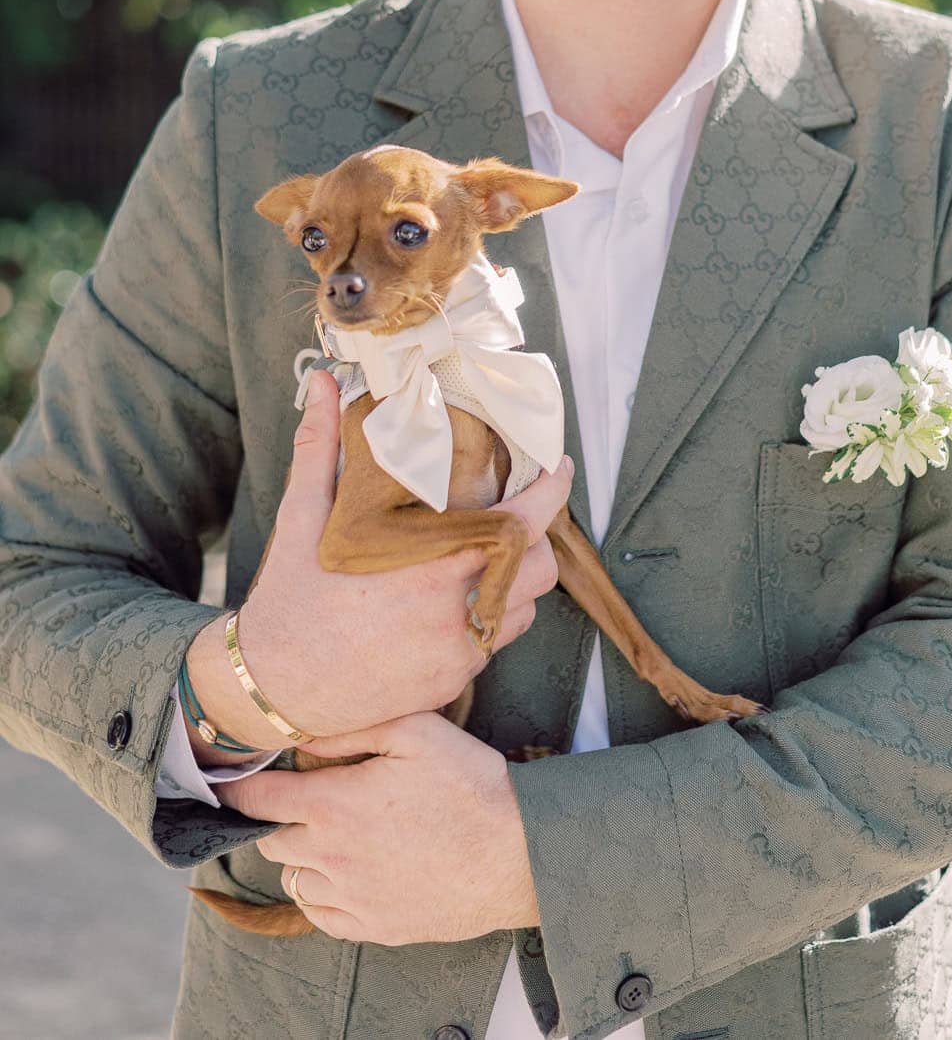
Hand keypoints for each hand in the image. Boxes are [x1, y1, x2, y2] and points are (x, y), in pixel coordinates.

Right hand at [184, 372, 570, 753]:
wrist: (271, 688)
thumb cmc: (289, 600)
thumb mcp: (301, 517)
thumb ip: (320, 447)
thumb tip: (322, 382)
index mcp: (429, 563)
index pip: (521, 525)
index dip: (552, 492)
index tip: (559, 467)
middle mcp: (453, 612)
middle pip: (538, 569)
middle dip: (534, 540)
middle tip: (514, 518)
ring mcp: (457, 654)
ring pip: (521, 609)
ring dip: (513, 582)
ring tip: (480, 558)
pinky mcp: (450, 684)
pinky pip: (492, 644)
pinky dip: (485, 619)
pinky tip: (451, 603)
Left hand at [221, 712, 539, 941]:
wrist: (518, 853)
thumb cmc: (471, 785)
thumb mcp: (417, 731)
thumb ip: (353, 727)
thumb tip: (305, 732)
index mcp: (334, 806)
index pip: (258, 800)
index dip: (238, 787)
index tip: (230, 778)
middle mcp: (332, 858)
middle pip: (272, 842)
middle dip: (274, 818)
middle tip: (295, 798)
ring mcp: (353, 899)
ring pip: (295, 881)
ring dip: (299, 856)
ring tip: (326, 834)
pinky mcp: (376, 927)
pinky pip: (323, 917)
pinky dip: (322, 894)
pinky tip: (345, 873)